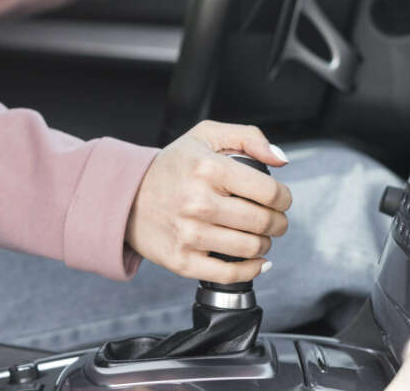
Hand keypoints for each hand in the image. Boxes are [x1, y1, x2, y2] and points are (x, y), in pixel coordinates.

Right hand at [125, 120, 291, 283]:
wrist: (125, 196)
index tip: (280, 199)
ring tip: (258, 235)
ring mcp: (189, 234)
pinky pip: (230, 273)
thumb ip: (248, 138)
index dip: (284, 198)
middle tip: (273, 219)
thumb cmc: (169, 167)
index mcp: (208, 169)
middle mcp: (198, 202)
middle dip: (278, 222)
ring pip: (251, 248)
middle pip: (264, 222)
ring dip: (265, 243)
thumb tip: (281, 160)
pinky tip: (254, 260)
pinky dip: (251, 269)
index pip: (269, 191)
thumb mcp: (204, 136)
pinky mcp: (182, 260)